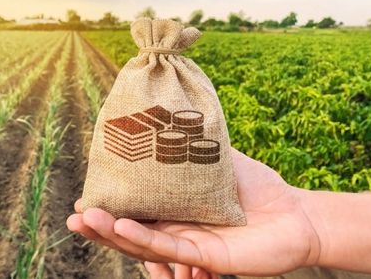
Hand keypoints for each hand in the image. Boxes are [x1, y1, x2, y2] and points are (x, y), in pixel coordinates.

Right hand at [67, 148, 320, 276]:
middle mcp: (179, 231)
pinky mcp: (208, 256)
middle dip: (100, 225)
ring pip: (144, 243)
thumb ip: (196, 144)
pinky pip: (172, 247)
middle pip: (132, 232)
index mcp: (177, 212)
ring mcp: (191, 246)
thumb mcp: (221, 161)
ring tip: (86, 219)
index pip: (135, 212)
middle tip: (74, 214)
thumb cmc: (260, 190)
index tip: (84, 195)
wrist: (296, 214)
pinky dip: (145, 238)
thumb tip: (172, 114)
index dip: (109, 207)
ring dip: (113, 233)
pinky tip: (124, 226)